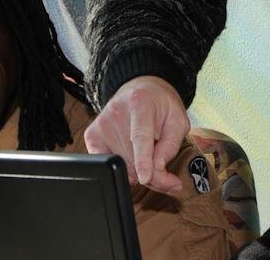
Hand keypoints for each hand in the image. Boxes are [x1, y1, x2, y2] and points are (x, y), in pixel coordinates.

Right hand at [84, 76, 188, 193]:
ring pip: (120, 164)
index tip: (145, 178)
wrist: (140, 91)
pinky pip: (108, 163)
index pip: (140, 137)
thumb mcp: (178, 121)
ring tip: (145, 154)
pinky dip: (122, 166)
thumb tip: (158, 168)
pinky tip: (130, 154)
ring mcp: (101, 124)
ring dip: (136, 170)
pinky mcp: (91, 135)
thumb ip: (171, 146)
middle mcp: (116, 112)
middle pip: (131, 157)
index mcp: (140, 103)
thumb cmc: (161, 106)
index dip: (144, 161)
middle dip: (150, 173)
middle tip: (162, 170)